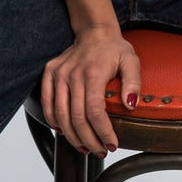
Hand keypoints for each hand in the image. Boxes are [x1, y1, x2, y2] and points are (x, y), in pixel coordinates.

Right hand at [41, 25, 140, 156]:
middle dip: (89, 140)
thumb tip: (130, 105)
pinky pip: (47, 102)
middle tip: (100, 151)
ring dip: (72, 137)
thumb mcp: (131, 61)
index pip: (95, 112)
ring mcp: (59, 74)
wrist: (94, 31)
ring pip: (61, 115)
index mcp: (93, 73)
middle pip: (77, 118)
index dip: (103, 133)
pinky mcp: (50, 72)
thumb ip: (133, 83)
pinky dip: (53, 121)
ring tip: (85, 147)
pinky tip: (65, 131)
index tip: (112, 145)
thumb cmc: (114, 48)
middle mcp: (73, 74)